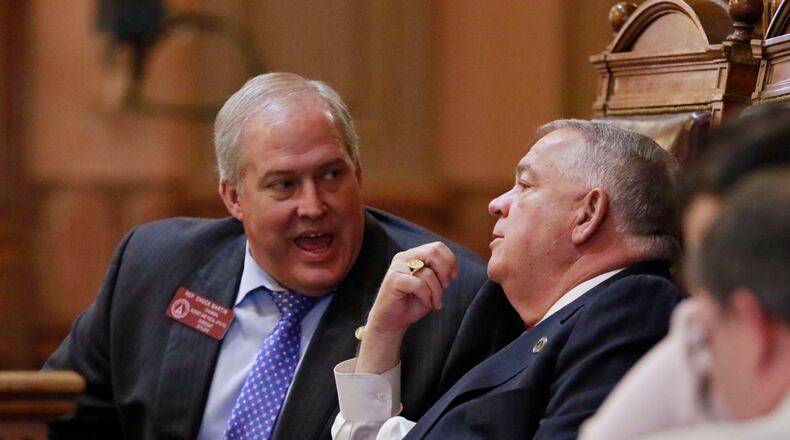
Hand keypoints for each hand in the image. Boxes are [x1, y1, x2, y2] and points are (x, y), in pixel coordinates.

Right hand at [356, 242, 457, 373]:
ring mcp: (397, 267)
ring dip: (437, 291)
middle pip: (433, 252)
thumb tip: (451, 268)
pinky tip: (425, 303)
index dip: (450, 261)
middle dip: (445, 272)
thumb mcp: (431, 285)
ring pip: (428, 272)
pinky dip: (427, 296)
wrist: (391, 321)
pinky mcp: (394, 280)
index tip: (452, 278)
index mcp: (413, 255)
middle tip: (444, 287)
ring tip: (434, 302)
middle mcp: (404, 257)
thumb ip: (439, 273)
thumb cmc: (411, 304)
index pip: (437, 246)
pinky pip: (419, 284)